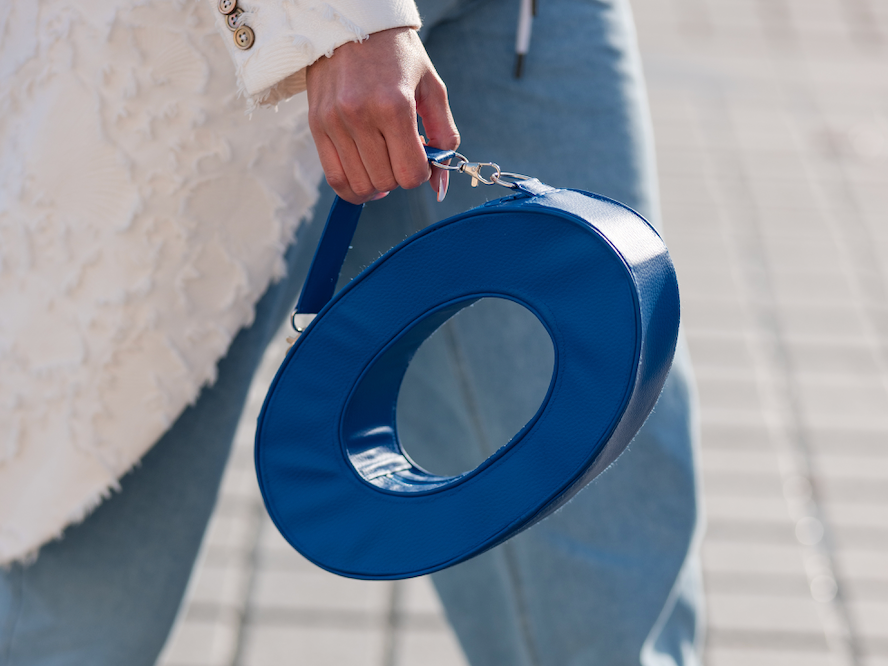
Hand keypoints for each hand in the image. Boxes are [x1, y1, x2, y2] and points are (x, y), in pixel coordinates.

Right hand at [306, 27, 459, 203]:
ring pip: (361, 185)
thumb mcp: (432, 88)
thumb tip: (440, 186)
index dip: (422, 174)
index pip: (411, 173)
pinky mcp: (316, 125)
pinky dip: (352, 188)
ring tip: (383, 163)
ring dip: (377, 184)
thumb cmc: (397, 54)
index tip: (421, 158)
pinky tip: (365, 177)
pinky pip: (334, 177)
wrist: (351, 22)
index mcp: (394, 105)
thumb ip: (444, 137)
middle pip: (386, 181)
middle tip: (401, 155)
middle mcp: (361, 115)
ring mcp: (335, 122)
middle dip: (400, 177)